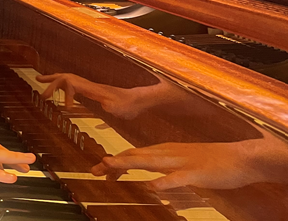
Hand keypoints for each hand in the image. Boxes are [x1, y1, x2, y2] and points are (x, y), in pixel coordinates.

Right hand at [36, 73, 177, 119]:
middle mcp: (90, 85)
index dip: (65, 94)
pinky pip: (72, 83)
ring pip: (68, 78)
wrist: (141, 99)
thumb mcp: (121, 108)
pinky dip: (61, 84)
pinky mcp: (93, 91)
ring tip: (39, 80)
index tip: (66, 108)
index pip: (72, 83)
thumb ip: (111, 106)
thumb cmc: (131, 105)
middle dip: (51, 84)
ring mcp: (91, 87)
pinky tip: (58, 89)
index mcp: (93, 88)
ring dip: (53, 80)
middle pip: (65, 77)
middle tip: (42, 95)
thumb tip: (105, 105)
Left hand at [90, 130, 287, 189]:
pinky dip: (164, 182)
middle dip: (114, 162)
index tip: (99, 168)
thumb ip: (167, 167)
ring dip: (129, 163)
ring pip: (151, 162)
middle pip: (137, 156)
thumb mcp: (184, 162)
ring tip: (110, 166)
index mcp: (166, 151)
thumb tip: (151, 176)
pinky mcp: (197, 173)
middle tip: (94, 169)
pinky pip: (178, 178)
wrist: (243, 158)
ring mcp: (183, 162)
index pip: (135, 154)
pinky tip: (152, 187)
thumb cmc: (214, 162)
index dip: (116, 161)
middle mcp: (170, 153)